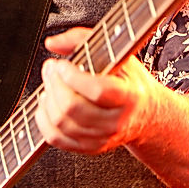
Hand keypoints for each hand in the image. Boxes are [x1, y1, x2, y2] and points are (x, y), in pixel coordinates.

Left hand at [34, 26, 159, 154]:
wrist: (145, 114)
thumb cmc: (128, 82)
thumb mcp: (116, 54)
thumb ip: (82, 39)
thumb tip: (53, 43)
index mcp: (128, 96)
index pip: (97, 91)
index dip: (73, 77)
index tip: (63, 65)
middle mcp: (117, 121)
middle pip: (73, 108)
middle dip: (54, 84)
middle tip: (51, 69)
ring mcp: (103, 138)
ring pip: (62, 124)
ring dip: (47, 99)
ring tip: (50, 84)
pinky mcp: (89, 147)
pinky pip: (57, 139)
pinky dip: (43, 120)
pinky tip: (47, 104)